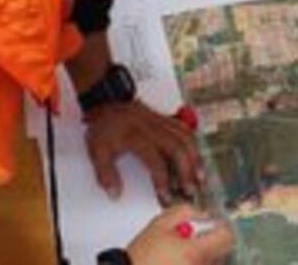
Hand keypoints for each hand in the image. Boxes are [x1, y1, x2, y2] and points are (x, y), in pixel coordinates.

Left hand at [85, 99, 204, 203]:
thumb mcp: (97, 150)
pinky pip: (185, 129)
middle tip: (190, 190)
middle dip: (187, 171)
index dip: (162, 180)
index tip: (165, 196)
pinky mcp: (165, 119)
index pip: (155, 160)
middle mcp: (152, 128)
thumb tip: (114, 194)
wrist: (108, 101)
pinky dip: (193, 144)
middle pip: (177, 148)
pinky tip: (196, 156)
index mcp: (136, 137)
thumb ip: (105, 174)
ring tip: (200, 177)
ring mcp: (161, 122)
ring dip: (195, 158)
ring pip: (185, 138)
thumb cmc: (105, 126)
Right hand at [127, 204, 233, 264]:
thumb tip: (205, 213)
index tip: (216, 226)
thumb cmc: (142, 255)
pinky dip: (196, 263)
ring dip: (203, 256)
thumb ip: (186, 212)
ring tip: (180, 255)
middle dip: (211, 244)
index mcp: (194, 252)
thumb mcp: (160, 223)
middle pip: (222, 253)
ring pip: (213, 263)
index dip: (223, 228)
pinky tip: (179, 263)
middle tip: (193, 241)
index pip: (227, 238)